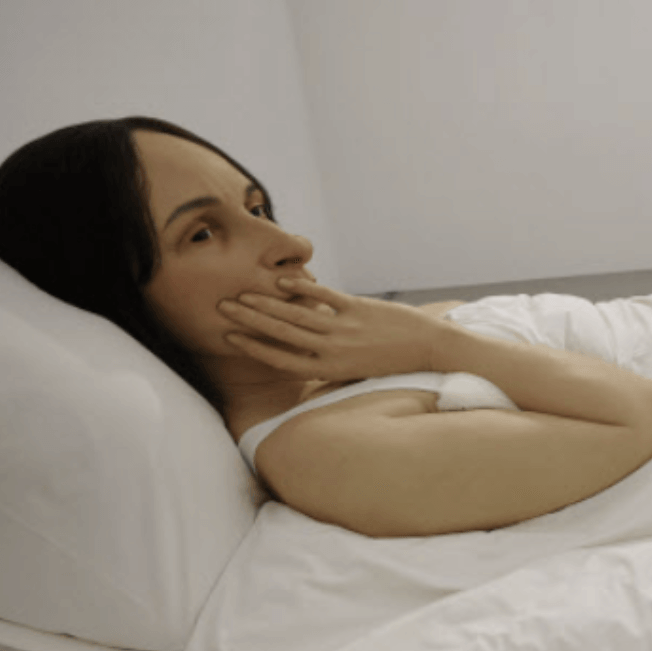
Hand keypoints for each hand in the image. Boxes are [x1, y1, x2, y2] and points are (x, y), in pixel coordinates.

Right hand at [219, 278, 452, 379]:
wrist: (428, 348)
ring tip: (243, 293)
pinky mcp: (360, 309)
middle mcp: (334, 351)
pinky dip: (304, 288)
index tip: (231, 335)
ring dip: (267, 303)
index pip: (283, 359)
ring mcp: (346, 329)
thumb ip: (329, 362)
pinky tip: (283, 281)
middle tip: (223, 306)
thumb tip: (303, 355)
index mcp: (330, 369)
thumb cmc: (391, 361)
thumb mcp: (356, 370)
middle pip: (282, 334)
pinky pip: (325, 298)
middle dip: (250, 319)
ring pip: (297, 315)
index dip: (254, 347)